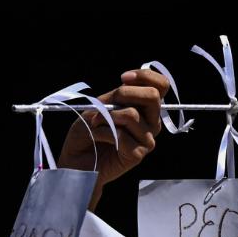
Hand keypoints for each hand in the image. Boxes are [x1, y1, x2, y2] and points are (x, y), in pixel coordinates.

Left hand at [57, 68, 170, 191]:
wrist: (76, 160)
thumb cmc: (87, 131)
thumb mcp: (98, 106)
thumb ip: (116, 96)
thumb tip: (126, 84)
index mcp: (145, 107)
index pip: (161, 85)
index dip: (145, 76)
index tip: (123, 78)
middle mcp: (151, 122)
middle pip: (153, 96)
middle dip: (124, 93)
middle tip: (104, 104)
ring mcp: (147, 139)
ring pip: (132, 115)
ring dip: (106, 116)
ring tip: (95, 124)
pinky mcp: (138, 154)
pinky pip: (120, 134)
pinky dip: (101, 132)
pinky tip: (96, 137)